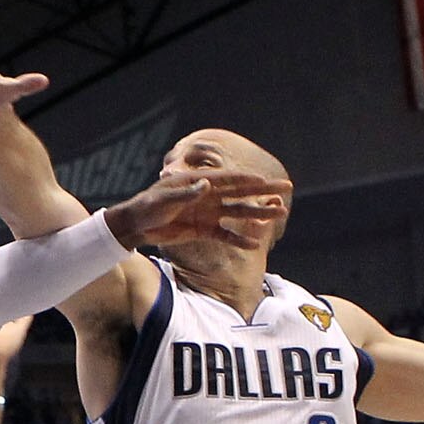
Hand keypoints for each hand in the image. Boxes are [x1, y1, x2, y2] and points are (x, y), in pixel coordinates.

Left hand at [103, 167, 289, 251]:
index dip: (248, 180)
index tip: (267, 180)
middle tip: (287, 188)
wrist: (136, 226)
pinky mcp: (204, 230)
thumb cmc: (147, 207)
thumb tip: (205, 184)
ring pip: (239, 213)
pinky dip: (239, 239)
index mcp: (200, 183)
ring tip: (280, 214)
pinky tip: (255, 243)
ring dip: (259, 214)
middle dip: (264, 191)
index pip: (229, 180)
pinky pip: (226, 235)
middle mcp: (209, 196)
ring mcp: (208, 213)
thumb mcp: (164, 200)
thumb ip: (185, 193)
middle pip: (242, 192)